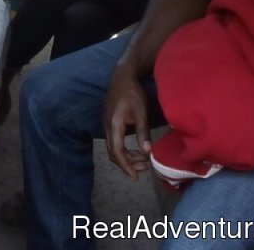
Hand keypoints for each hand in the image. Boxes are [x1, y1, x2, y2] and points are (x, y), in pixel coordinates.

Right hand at [103, 58, 151, 179]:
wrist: (121, 76)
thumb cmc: (133, 92)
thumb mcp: (141, 112)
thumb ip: (143, 132)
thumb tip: (147, 152)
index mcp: (114, 125)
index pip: (117, 152)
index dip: (126, 166)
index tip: (135, 177)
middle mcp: (106, 127)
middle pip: (113, 153)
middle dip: (128, 164)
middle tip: (144, 169)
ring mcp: (105, 124)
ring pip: (113, 148)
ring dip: (126, 157)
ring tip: (142, 160)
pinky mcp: (108, 122)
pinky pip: (113, 141)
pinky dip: (123, 149)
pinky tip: (135, 149)